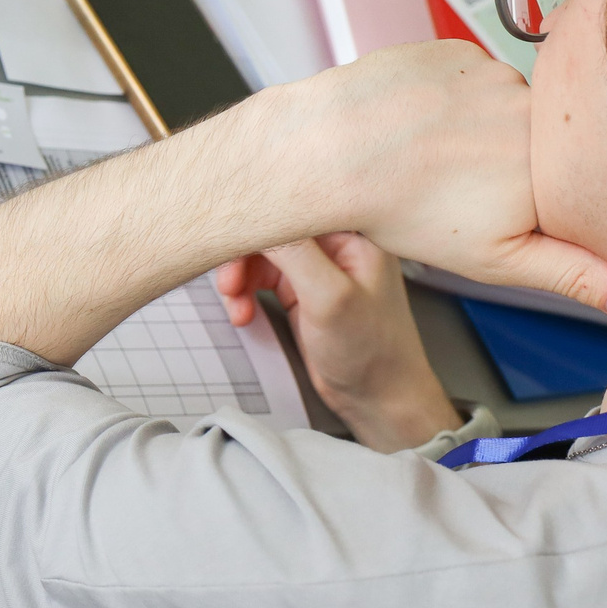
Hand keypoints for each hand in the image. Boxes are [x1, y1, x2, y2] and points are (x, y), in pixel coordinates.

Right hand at [216, 234, 459, 449]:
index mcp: (354, 234)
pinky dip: (245, 294)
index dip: (258, 221)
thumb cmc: (371, 352)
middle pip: (272, 231)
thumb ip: (295, 253)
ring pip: (261, 255)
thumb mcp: (330, 298)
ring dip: (239, 279)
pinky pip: (262, 279)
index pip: (295, 208)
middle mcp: (336, 245)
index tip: (227, 237)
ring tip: (236, 307)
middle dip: (243, 257)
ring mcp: (318, 268)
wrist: (379, 399)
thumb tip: (258, 214)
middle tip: (228, 285)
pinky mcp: (303, 291)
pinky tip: (244, 314)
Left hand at [278, 41, 606, 327]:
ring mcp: (493, 71)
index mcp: (553, 161)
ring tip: (430, 154)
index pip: (572, 177)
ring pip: (499, 106)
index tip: (498, 202)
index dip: (537, 195)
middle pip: (536, 139)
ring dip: (472, 127)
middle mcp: (534, 109)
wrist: (328, 150)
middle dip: (503, 162)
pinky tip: (415, 122)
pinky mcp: (454, 51)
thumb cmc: (400, 207)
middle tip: (453, 181)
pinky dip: (443, 99)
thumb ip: (572, 274)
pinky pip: (463, 78)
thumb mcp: (495, 259)